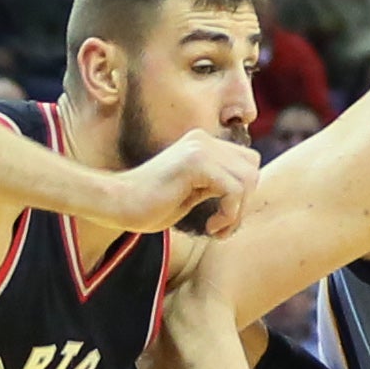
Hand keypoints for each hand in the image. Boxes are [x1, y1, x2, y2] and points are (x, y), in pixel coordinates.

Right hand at [101, 129, 259, 236]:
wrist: (117, 203)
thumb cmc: (149, 206)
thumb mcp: (192, 194)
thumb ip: (216, 186)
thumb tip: (245, 194)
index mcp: (202, 144)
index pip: (247, 162)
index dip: (242, 194)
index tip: (222, 218)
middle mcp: (204, 140)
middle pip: (253, 169)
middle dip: (243, 204)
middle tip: (221, 227)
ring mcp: (200, 147)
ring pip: (248, 180)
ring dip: (237, 212)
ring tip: (216, 229)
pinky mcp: (196, 162)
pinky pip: (234, 189)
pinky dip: (229, 214)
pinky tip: (210, 226)